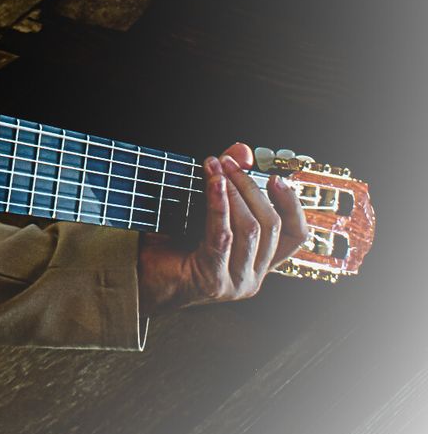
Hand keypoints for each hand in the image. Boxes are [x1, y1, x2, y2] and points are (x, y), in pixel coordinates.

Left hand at [137, 142, 308, 315]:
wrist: (137, 277)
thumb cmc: (169, 244)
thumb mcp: (203, 210)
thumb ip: (227, 182)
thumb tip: (243, 151)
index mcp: (258, 264)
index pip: (294, 236)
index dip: (291, 206)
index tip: (278, 179)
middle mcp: (253, 277)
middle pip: (270, 225)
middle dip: (250, 187)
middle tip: (228, 162)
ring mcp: (235, 282)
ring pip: (250, 230)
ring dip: (235, 193)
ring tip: (216, 168)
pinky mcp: (212, 279)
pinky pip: (222, 237)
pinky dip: (219, 207)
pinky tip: (213, 185)